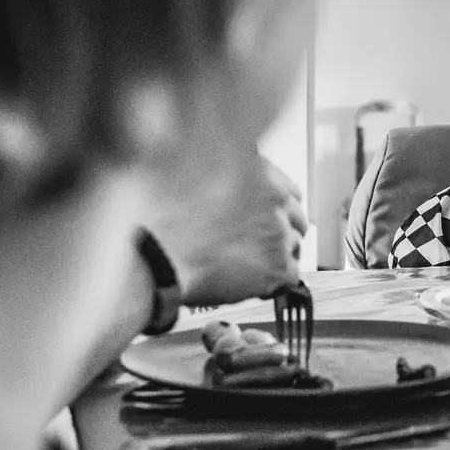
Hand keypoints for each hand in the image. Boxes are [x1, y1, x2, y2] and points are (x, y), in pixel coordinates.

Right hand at [156, 157, 307, 307]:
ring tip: (243, 265)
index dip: (275, 208)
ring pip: (292, 246)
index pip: (288, 189)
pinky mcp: (278, 266)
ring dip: (273, 256)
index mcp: (254, 167)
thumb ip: (213, 167)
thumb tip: (219, 172)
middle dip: (277, 232)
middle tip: (254, 245)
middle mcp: (273, 195)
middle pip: (296, 218)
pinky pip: (289, 276)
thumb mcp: (185, 167)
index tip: (265, 218)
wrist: (154, 254)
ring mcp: (278, 231)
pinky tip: (247, 281)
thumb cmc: (158, 216)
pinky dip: (271, 282)